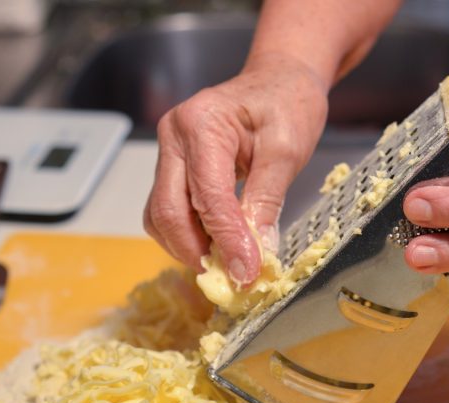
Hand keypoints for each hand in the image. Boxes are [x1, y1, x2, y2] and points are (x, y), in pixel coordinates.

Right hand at [144, 53, 328, 284]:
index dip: (226, 240)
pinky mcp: (171, 166)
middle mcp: (173, 135)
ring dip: (188, 246)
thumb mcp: (287, 150)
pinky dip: (188, 233)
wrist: (278, 80)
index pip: (207, 196)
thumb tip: (257, 253)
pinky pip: (168, 208)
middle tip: (232, 277)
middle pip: (168, 209)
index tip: (247, 272)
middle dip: (197, 250)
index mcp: (202, 123)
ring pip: (160, 214)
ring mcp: (167, 151)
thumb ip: (267, 201)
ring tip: (226, 262)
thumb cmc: (287, 103)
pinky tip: (216, 244)